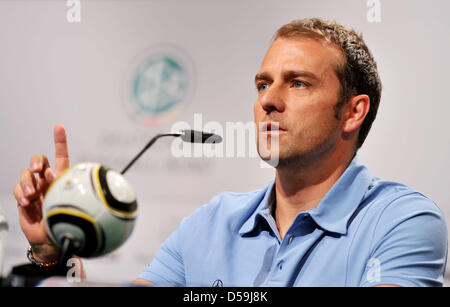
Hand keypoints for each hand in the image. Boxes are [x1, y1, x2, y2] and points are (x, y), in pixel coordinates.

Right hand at [13, 124, 69, 261]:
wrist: (51, 238)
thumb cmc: (65, 221)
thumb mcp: (70, 204)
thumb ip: (64, 190)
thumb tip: (58, 177)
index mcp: (61, 177)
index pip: (61, 155)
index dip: (59, 141)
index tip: (59, 127)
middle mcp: (46, 180)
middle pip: (38, 160)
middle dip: (36, 161)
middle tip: (38, 169)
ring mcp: (34, 188)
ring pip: (25, 174)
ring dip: (27, 181)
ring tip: (31, 194)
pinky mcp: (23, 197)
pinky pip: (18, 189)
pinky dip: (21, 193)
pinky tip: (27, 202)